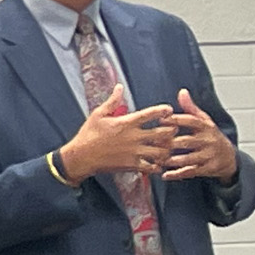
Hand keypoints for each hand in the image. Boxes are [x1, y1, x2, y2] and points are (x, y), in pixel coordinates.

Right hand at [58, 85, 173, 181]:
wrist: (81, 157)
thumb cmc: (88, 134)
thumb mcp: (98, 114)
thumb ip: (112, 101)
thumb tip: (119, 87)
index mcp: (127, 122)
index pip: (151, 114)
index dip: (163, 111)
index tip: (169, 110)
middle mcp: (134, 137)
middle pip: (163, 134)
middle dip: (172, 131)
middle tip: (173, 129)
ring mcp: (135, 152)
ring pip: (161, 152)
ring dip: (167, 149)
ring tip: (168, 147)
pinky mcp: (132, 165)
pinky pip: (152, 167)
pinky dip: (158, 166)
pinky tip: (158, 163)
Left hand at [162, 88, 238, 182]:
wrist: (230, 157)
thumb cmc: (212, 137)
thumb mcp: (205, 121)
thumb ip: (191, 108)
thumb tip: (182, 92)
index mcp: (206, 127)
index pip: (190, 121)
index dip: (176, 120)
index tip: (161, 120)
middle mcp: (208, 141)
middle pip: (186, 141)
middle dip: (169, 143)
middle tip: (153, 144)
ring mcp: (209, 156)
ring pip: (188, 159)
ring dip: (172, 160)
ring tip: (158, 160)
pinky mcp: (208, 169)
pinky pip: (191, 172)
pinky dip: (177, 174)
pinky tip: (165, 175)